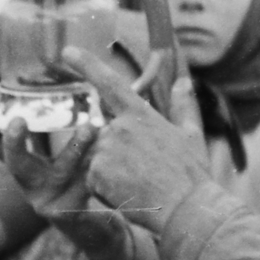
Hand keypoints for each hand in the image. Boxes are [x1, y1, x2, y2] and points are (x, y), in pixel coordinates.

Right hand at [0, 104, 133, 259]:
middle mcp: (28, 186)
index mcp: (23, 168)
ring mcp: (46, 202)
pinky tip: (110, 154)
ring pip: (58, 172)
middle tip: (17, 121)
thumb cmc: (76, 184)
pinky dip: (98, 169)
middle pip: (14, 163)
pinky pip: (84, 188)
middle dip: (13, 142)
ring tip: (90, 128)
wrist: (95, 229)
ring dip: (75, 148)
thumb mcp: (59, 158)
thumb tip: (47, 93)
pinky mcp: (69, 214)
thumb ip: (48, 133)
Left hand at [59, 46, 211, 233]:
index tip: (67, 51)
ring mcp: (105, 151)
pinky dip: (106, 189)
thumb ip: (184, 106)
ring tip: (139, 185)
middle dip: (116, 155)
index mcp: (140, 115)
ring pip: (97, 160)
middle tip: (143, 174)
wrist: (186, 209)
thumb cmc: (192, 174)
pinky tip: (128, 195)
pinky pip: (92, 181)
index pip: (109, 83)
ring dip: (112, 172)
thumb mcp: (192, 135)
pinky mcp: (95, 174)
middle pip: (102, 135)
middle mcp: (118, 128)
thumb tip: (182, 81)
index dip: (87, 65)